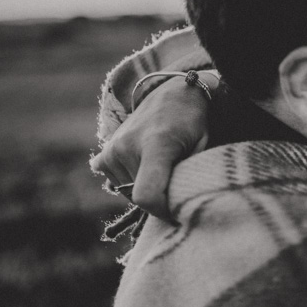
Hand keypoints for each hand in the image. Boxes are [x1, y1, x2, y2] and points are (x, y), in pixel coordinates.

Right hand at [90, 76, 213, 218]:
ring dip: (144, 188)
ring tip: (160, 167)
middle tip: (173, 178)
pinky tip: (144, 165)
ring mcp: (112, 150)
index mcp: (156, 145)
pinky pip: (115, 183)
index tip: (177, 208)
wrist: (172, 95)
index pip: (146, 196)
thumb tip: (179, 206)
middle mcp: (127, 147)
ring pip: (128, 193)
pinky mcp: (104, 154)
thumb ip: (187, 177)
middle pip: (140, 197)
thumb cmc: (192, 123)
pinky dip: (130, 181)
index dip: (162, 211)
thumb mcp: (202, 148)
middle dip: (158, 197)